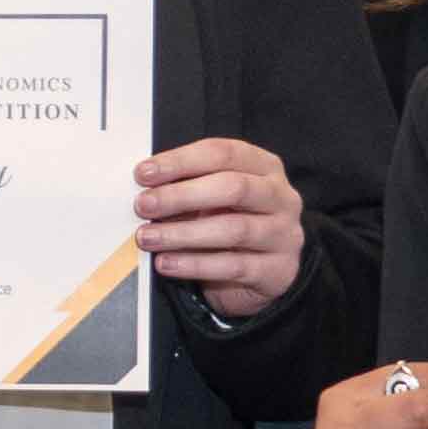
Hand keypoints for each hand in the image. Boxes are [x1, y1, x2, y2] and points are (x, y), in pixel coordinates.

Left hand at [136, 136, 303, 314]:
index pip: (224, 153)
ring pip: (233, 229)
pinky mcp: (278, 270)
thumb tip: (144, 188)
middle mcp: (281, 197)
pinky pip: (233, 266)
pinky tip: (167, 263)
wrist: (260, 275)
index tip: (144, 173)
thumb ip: (186, 187)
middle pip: (233, 187)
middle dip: (181, 196)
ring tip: (148, 238)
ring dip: (182, 234)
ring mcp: (283, 234)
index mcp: (265, 168)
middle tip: (144, 205)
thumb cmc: (230, 225)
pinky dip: (194, 265)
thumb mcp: (212, 200)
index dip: (181, 161)